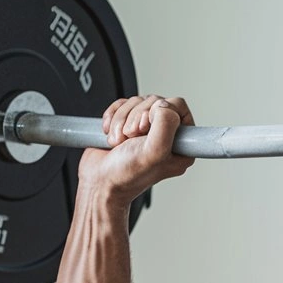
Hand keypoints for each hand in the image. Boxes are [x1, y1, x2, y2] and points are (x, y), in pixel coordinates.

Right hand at [78, 95, 194, 206]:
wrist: (100, 181)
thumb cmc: (128, 174)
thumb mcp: (154, 151)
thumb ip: (166, 124)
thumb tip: (163, 104)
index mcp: (182, 144)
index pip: (179, 107)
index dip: (160, 111)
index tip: (147, 129)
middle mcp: (167, 136)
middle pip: (155, 101)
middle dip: (136, 117)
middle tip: (132, 137)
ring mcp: (147, 129)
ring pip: (137, 102)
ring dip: (122, 120)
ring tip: (121, 141)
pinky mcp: (128, 124)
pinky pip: (122, 104)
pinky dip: (113, 116)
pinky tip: (113, 135)